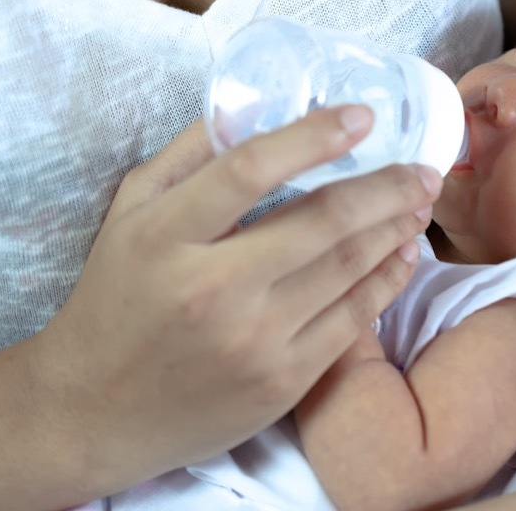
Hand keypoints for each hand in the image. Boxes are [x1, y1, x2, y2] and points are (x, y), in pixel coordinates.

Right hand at [27, 106, 439, 496]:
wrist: (92, 412)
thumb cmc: (116, 297)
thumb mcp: (131, 213)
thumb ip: (190, 154)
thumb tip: (253, 103)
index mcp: (165, 236)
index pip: (250, 169)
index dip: (314, 136)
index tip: (362, 116)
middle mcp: (212, 288)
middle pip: (323, 221)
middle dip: (387, 187)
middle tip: (423, 168)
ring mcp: (252, 340)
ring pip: (348, 269)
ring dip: (395, 228)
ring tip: (419, 202)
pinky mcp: (281, 382)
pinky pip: (352, 320)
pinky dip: (387, 280)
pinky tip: (403, 253)